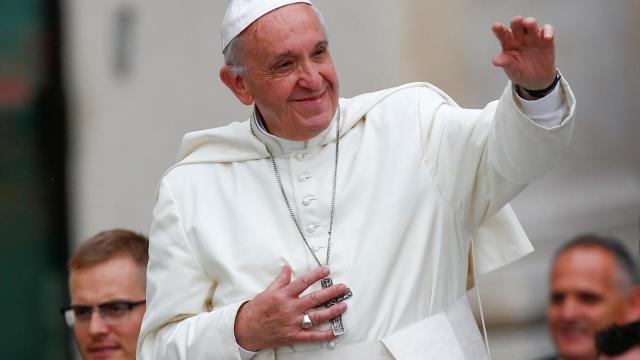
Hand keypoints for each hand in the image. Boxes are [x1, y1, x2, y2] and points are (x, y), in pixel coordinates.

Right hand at [234, 265, 348, 350]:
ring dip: (332, 311)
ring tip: (343, 305)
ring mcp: (293, 323)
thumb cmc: (257, 311)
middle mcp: (290, 308)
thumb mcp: (268, 291)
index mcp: (284, 295)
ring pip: (317, 316)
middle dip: (331, 292)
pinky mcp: (293, 336)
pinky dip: (324, 335)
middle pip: (315, 298)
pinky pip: (311, 336)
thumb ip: (280, 280)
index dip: (317, 275)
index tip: (327, 270)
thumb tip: (287, 268)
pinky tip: (334, 331)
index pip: (304, 282)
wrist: (246, 329)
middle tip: (342, 288)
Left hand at [492, 16, 556, 89]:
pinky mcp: (545, 39)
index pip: (502, 34)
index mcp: (508, 43)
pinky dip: (548, 31)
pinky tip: (547, 38)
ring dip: (530, 22)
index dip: (499, 30)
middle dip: (517, 22)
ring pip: (531, 25)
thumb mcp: (512, 70)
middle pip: (517, 26)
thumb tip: (495, 61)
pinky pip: (547, 30)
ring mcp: (532, 36)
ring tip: (529, 24)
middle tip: (517, 20)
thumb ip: (506, 63)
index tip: (496, 27)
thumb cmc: (520, 71)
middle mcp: (519, 37)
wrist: (536, 79)